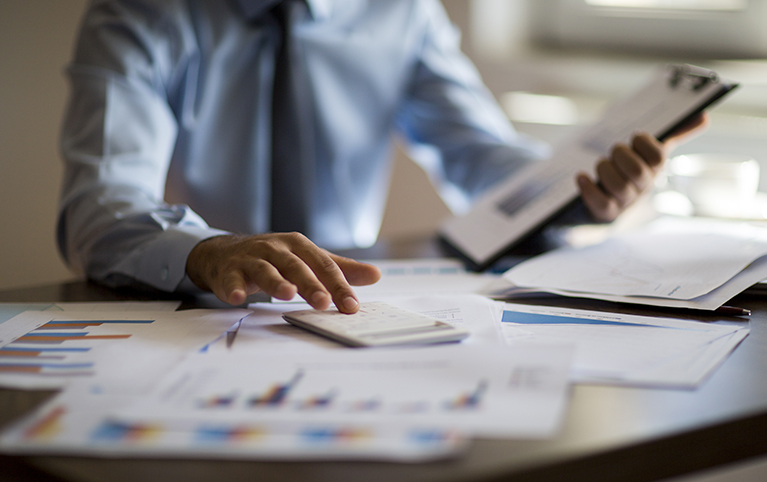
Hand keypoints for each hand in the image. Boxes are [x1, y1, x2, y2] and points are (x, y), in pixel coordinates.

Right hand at [185, 233, 380, 312]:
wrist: (225, 252)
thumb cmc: (273, 258)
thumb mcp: (307, 259)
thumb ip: (339, 269)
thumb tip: (376, 274)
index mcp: (298, 245)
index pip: (323, 265)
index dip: (338, 285)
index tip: (351, 306)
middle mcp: (275, 248)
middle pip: (296, 266)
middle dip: (310, 284)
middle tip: (324, 303)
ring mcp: (251, 258)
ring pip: (265, 270)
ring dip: (276, 282)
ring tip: (287, 295)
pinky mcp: (229, 271)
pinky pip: (231, 280)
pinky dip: (234, 288)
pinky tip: (238, 299)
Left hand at [577, 112, 709, 220]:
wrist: (610, 206)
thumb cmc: (630, 172)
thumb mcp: (650, 153)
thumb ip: (675, 134)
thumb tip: (704, 116)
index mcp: (655, 169)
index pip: (658, 157)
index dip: (645, 143)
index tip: (635, 136)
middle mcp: (643, 187)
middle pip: (638, 173)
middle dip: (621, 156)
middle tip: (613, 151)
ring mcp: (625, 201)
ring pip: (619, 187)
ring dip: (605, 170)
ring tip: (600, 164)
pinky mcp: (607, 212)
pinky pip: (600, 203)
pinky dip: (589, 189)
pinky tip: (581, 177)